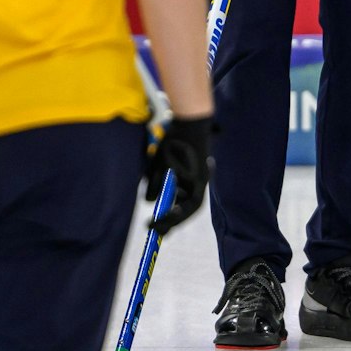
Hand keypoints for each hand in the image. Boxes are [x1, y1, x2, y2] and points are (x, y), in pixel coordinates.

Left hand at [144, 114, 213, 233]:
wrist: (190, 120)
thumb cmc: (176, 143)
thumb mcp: (159, 165)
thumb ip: (154, 185)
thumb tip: (150, 202)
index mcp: (198, 184)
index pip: (187, 210)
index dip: (170, 221)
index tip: (152, 226)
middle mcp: (200, 183)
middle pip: (187, 207)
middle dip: (171, 219)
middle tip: (155, 230)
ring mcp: (198, 176)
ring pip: (184, 197)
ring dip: (171, 205)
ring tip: (157, 213)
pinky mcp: (193, 170)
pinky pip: (183, 187)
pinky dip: (172, 192)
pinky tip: (162, 191)